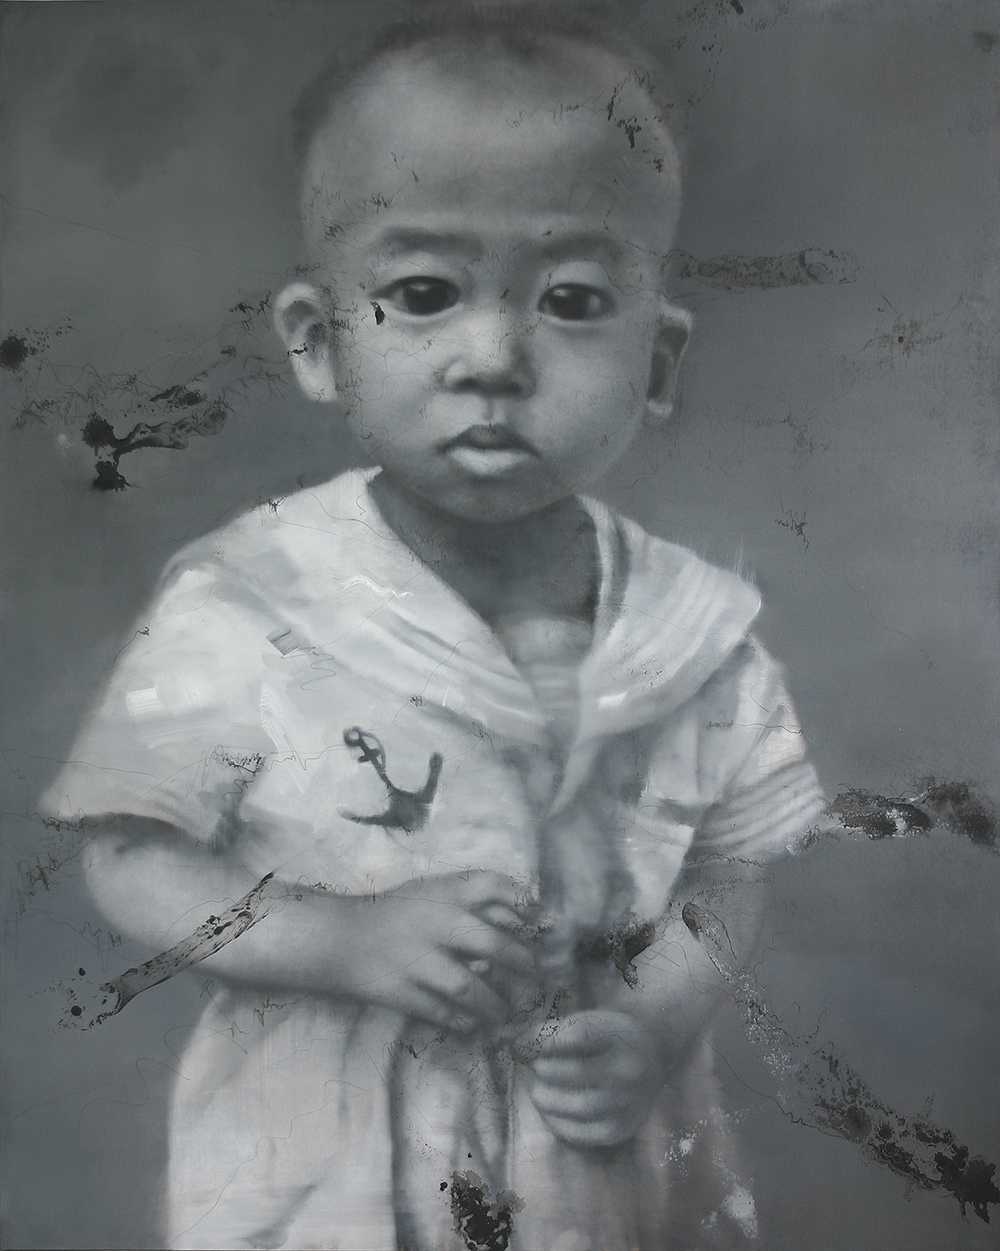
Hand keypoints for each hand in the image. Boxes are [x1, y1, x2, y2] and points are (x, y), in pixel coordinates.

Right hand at [342, 871, 535, 1035]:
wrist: (339, 938)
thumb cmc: (397, 914)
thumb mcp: (432, 893)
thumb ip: (473, 899)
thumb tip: (529, 912)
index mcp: (442, 892)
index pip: (491, 885)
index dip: (524, 901)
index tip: (546, 921)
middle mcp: (431, 922)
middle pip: (488, 942)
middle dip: (520, 962)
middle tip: (536, 975)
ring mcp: (415, 959)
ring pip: (467, 986)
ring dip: (493, 1003)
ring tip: (504, 1012)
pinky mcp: (399, 991)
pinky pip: (441, 1012)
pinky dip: (462, 1021)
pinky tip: (472, 1022)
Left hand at [528, 1010, 662, 1147]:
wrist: (651, 1055)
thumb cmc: (605, 1036)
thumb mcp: (587, 1020)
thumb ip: (551, 1032)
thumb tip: (513, 1047)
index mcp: (620, 1034)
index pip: (578, 1036)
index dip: (542, 1040)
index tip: (519, 1044)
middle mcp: (631, 1069)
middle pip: (577, 1073)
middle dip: (543, 1070)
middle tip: (532, 1067)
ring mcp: (631, 1101)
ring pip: (581, 1106)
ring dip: (548, 1099)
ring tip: (538, 1090)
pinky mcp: (624, 1128)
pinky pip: (586, 1134)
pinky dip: (559, 1124)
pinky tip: (551, 1111)